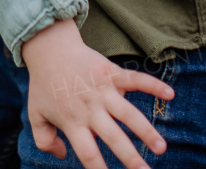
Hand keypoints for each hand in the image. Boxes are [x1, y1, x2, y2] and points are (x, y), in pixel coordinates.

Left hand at [22, 17, 173, 168]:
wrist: (48, 48)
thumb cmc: (43, 84)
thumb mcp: (35, 114)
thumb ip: (44, 140)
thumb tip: (62, 155)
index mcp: (72, 122)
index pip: (88, 153)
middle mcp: (89, 108)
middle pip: (113, 137)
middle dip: (131, 157)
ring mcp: (102, 90)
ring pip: (128, 113)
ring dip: (146, 131)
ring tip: (161, 148)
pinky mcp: (111, 72)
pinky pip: (135, 79)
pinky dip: (153, 85)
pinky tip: (169, 94)